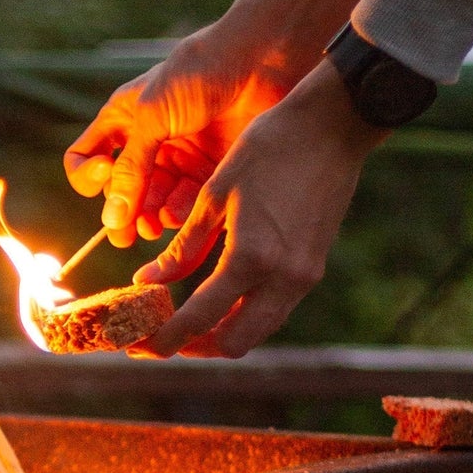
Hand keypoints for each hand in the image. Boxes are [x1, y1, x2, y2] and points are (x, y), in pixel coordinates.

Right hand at [64, 28, 303, 248]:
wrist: (259, 62)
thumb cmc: (198, 74)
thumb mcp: (152, 116)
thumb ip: (131, 168)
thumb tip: (112, 218)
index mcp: (123, 121)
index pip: (86, 158)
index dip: (87, 176)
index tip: (104, 175)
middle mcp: (148, 143)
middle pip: (122, 190)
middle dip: (122, 211)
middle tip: (125, 235)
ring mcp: (179, 159)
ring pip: (153, 203)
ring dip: (150, 217)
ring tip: (155, 224)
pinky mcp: (209, 172)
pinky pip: (187, 205)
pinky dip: (180, 215)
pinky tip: (179, 215)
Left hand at [127, 61, 387, 358]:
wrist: (334, 125)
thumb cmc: (268, 148)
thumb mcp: (215, 194)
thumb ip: (182, 247)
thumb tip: (147, 281)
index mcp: (250, 257)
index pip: (199, 319)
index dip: (163, 339)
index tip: (137, 346)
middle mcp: (282, 278)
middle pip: (233, 343)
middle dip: (194, 347)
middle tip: (161, 336)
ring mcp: (304, 277)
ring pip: (257, 330)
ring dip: (220, 334)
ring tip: (184, 321)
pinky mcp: (314, 268)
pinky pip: (274, 309)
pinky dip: (244, 314)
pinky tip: (219, 298)